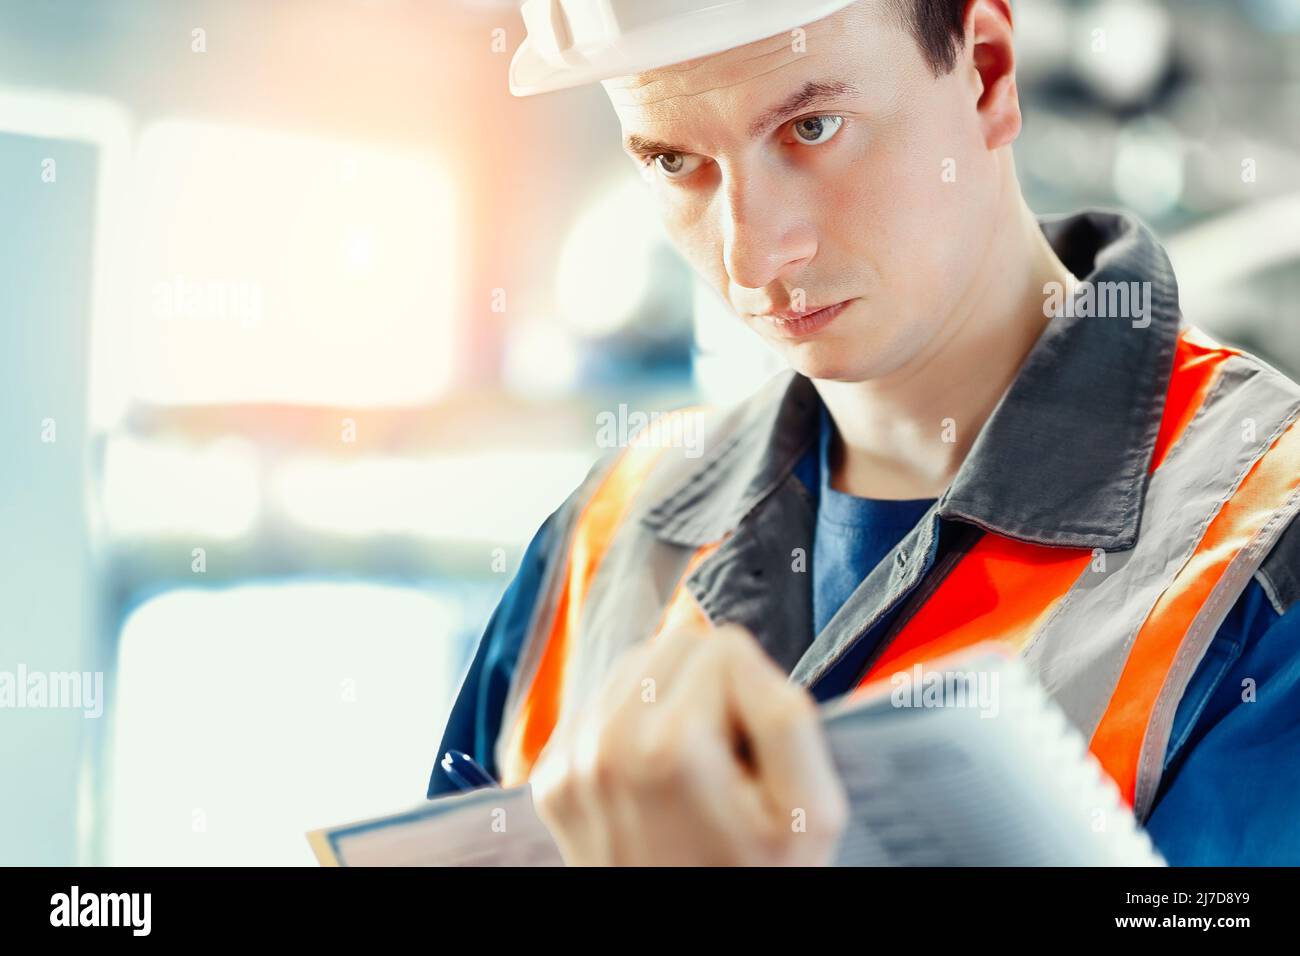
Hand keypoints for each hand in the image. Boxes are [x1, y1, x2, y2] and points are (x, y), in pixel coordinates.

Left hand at [529, 623, 848, 865]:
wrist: (680, 942)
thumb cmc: (752, 881)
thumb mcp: (810, 814)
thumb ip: (786, 716)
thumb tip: (739, 650)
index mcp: (670, 748)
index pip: (726, 646)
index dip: (756, 694)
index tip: (753, 756)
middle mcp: (604, 745)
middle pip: (674, 645)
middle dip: (710, 687)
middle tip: (725, 761)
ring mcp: (568, 762)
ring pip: (634, 665)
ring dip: (668, 699)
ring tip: (688, 768)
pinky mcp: (550, 776)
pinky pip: (599, 704)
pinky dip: (630, 724)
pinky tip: (652, 777)